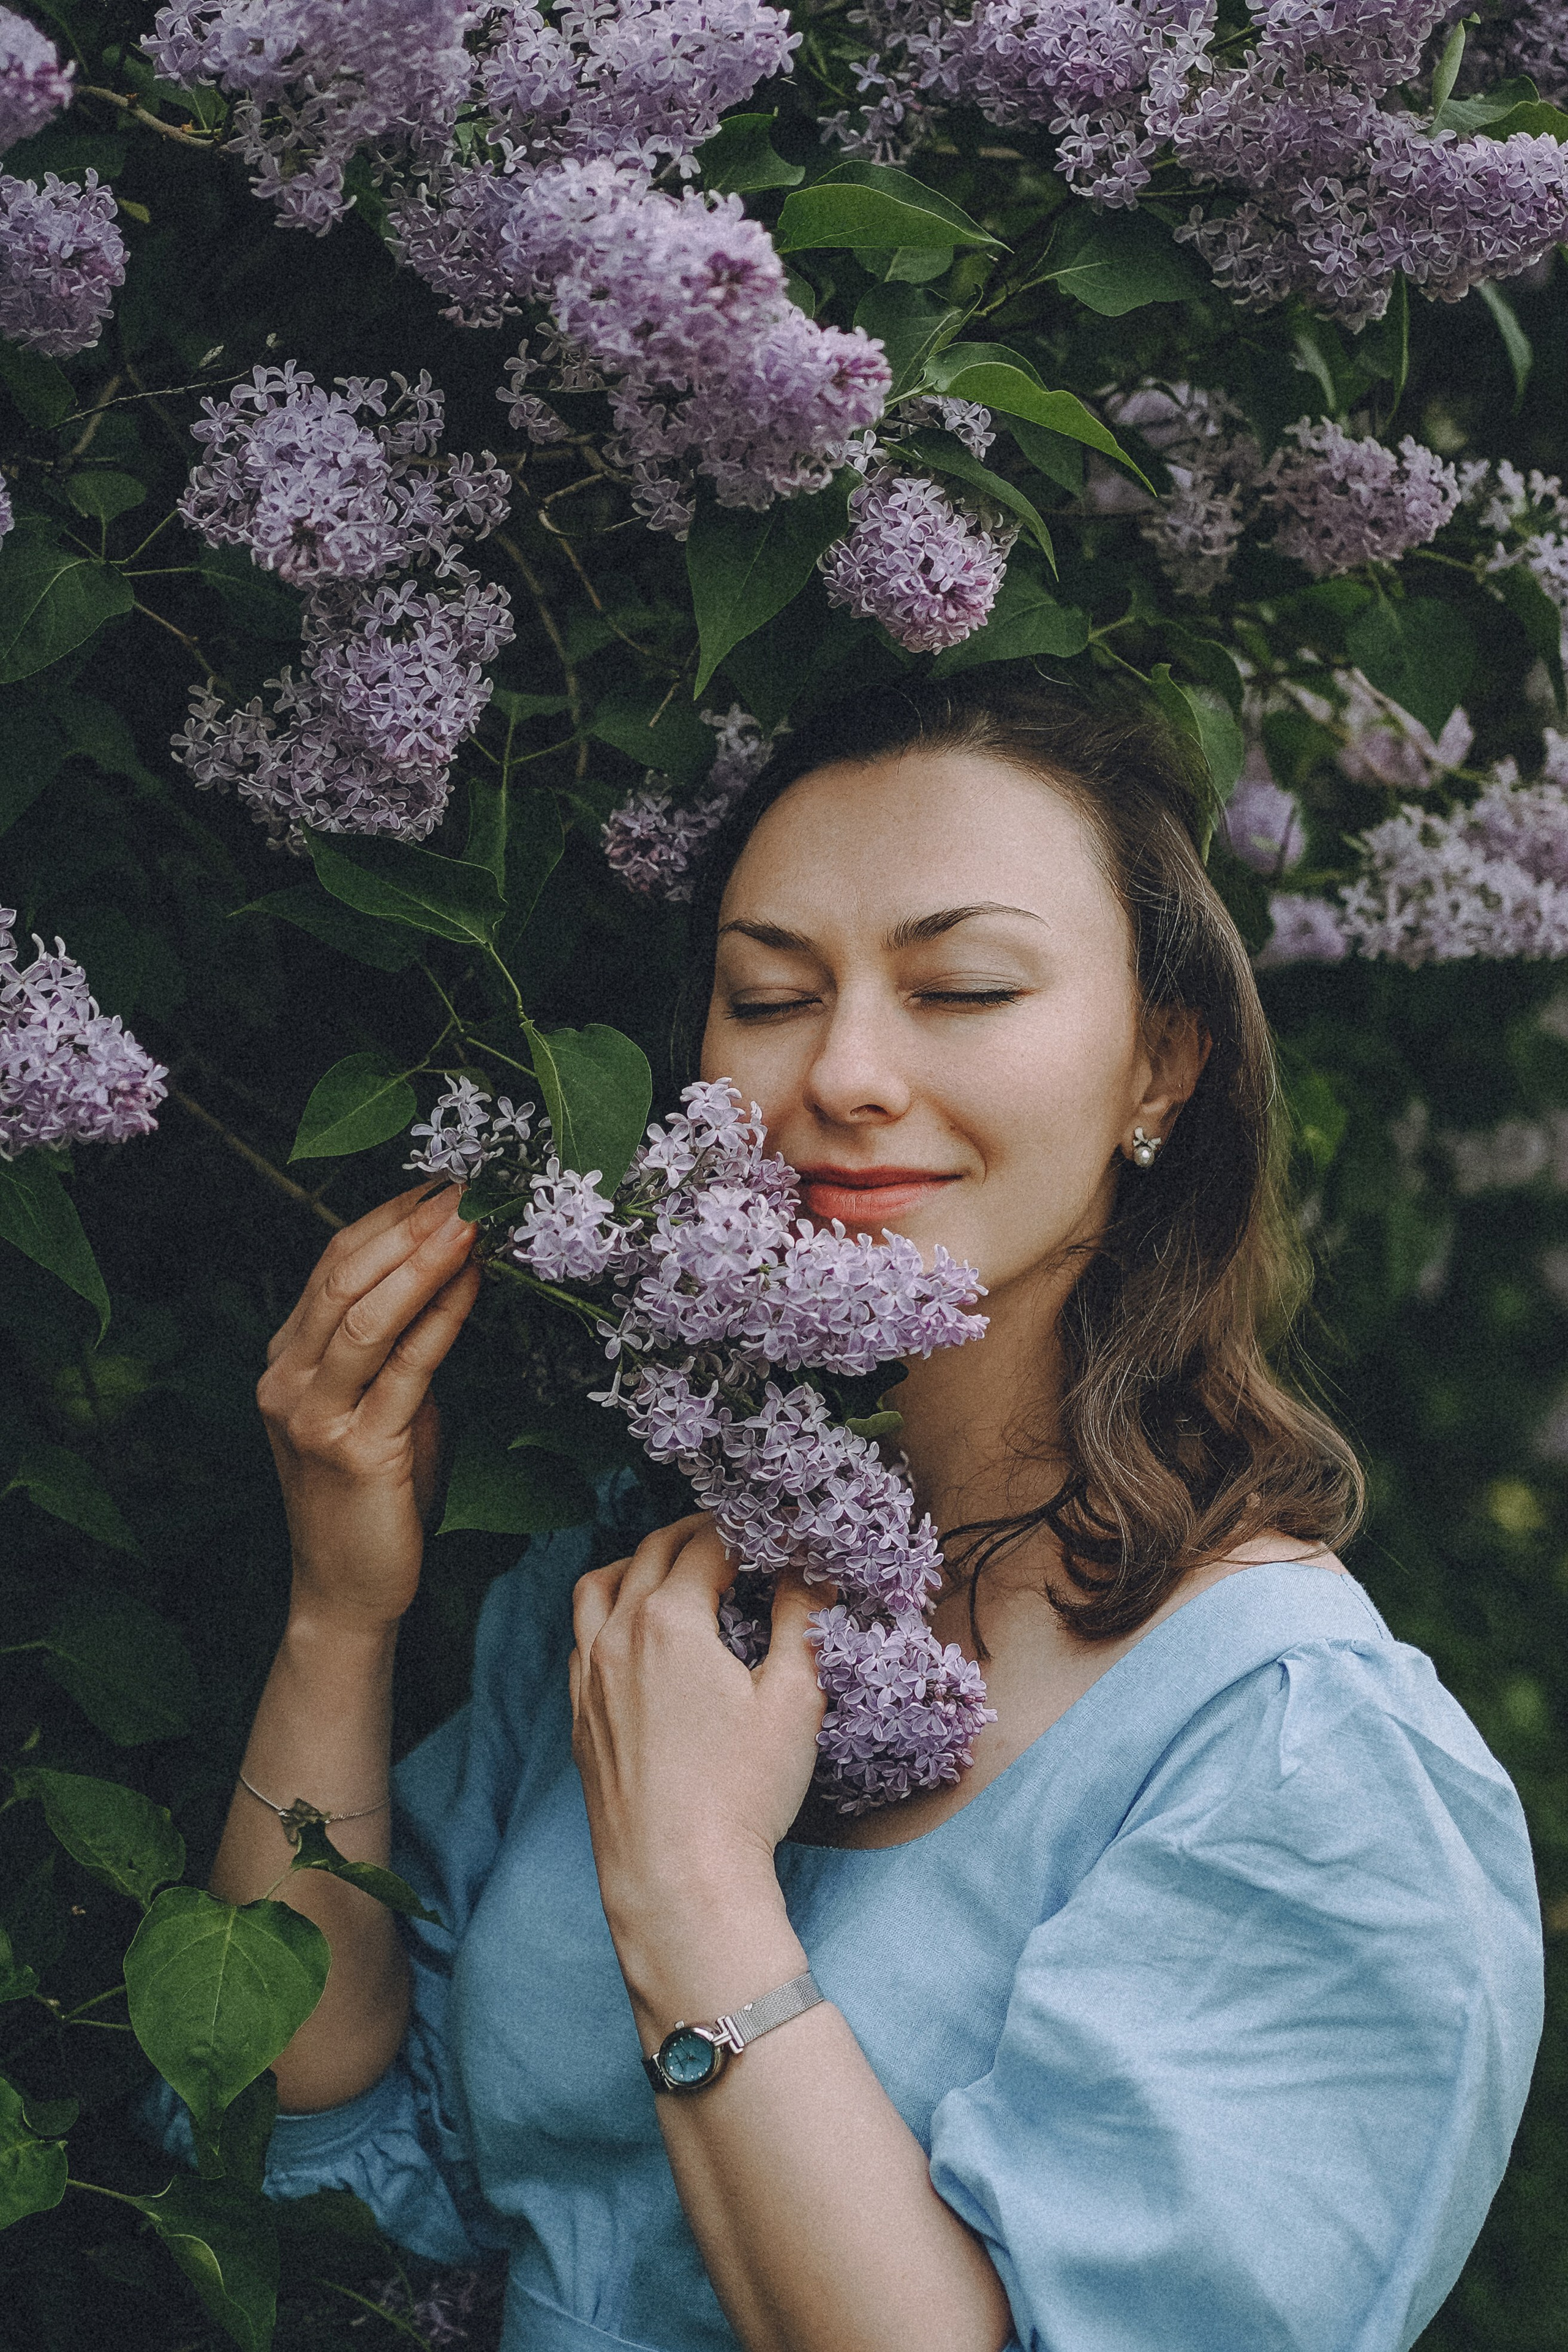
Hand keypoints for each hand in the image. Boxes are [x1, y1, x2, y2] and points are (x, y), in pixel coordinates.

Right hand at [257, 1185, 480, 1630]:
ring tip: (472, 1221)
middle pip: (344, 1278)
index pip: (332, 1264)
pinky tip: (473, 1287)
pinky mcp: (357, 1453)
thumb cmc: (374, 1494)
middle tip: (467, 1186)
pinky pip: (405, 1371)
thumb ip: (397, 1349)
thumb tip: (452, 1277)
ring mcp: (314, 1418)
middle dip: (408, 1226)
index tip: (442, 1182)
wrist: (348, 1589)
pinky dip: (441, 1320)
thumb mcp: (379, 1406)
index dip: (388, 1218)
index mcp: (286, 1361)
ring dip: (423, 1261)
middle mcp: (287, 1381)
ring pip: (366, 1317)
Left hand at [570, 1518, 826, 1975]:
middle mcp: (616, 1637)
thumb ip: (802, 1623)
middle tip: (734, 1538)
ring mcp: (590, 1679)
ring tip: (673, 1571)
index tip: (776, 1533)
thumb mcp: (793, 1699)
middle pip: (651, 1553)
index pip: (708, 1546)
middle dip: (694, 1534)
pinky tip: (638, 1638)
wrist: (678, 1878)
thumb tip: (811, 1575)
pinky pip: (583, 1640)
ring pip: (599, 1588)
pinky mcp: (581, 1719)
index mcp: (668, 1621)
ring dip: (638, 1564)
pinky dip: (609, 1615)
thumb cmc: (741, 1793)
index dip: (747, 1532)